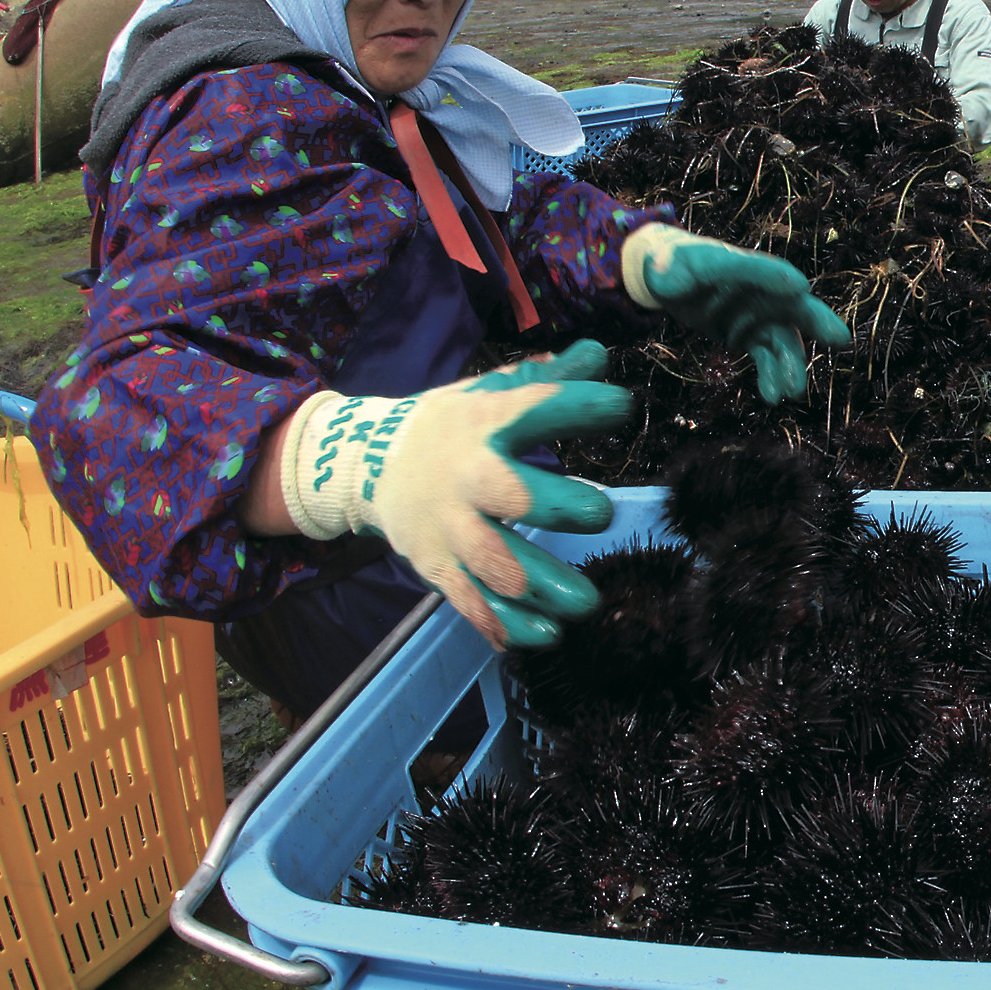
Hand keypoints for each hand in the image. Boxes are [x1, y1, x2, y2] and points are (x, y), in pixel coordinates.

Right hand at [279, 340, 631, 648]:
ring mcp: (451, 529)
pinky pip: (475, 604)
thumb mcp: (490, 394)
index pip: (533, 408)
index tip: (623, 407)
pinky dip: (510, 626)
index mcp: (484, 424)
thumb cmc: (451, 427)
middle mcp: (467, 478)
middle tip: (602, 515)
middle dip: (560, 507)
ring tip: (589, 603)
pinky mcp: (440, 569)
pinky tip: (548, 636)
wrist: (367, 465)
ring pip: (498, 565)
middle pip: (513, 496)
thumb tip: (600, 353)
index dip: (578, 405)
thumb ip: (548, 380)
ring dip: (546, 587)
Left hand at [623, 225, 850, 402]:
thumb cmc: (670, 266)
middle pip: (793, 304)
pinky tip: (772, 396)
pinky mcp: (750, 333)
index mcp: (739, 265)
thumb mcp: (668, 268)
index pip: (762, 269)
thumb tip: (669, 281)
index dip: (778, 278)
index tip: (800, 288)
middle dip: (816, 322)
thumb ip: (671, 275)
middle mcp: (758, 289)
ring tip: (790, 391)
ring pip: (783, 338)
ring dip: (791, 364)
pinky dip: (773, 374)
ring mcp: (757, 313)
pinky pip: (768, 355)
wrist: (668, 278)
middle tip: (840, 340)